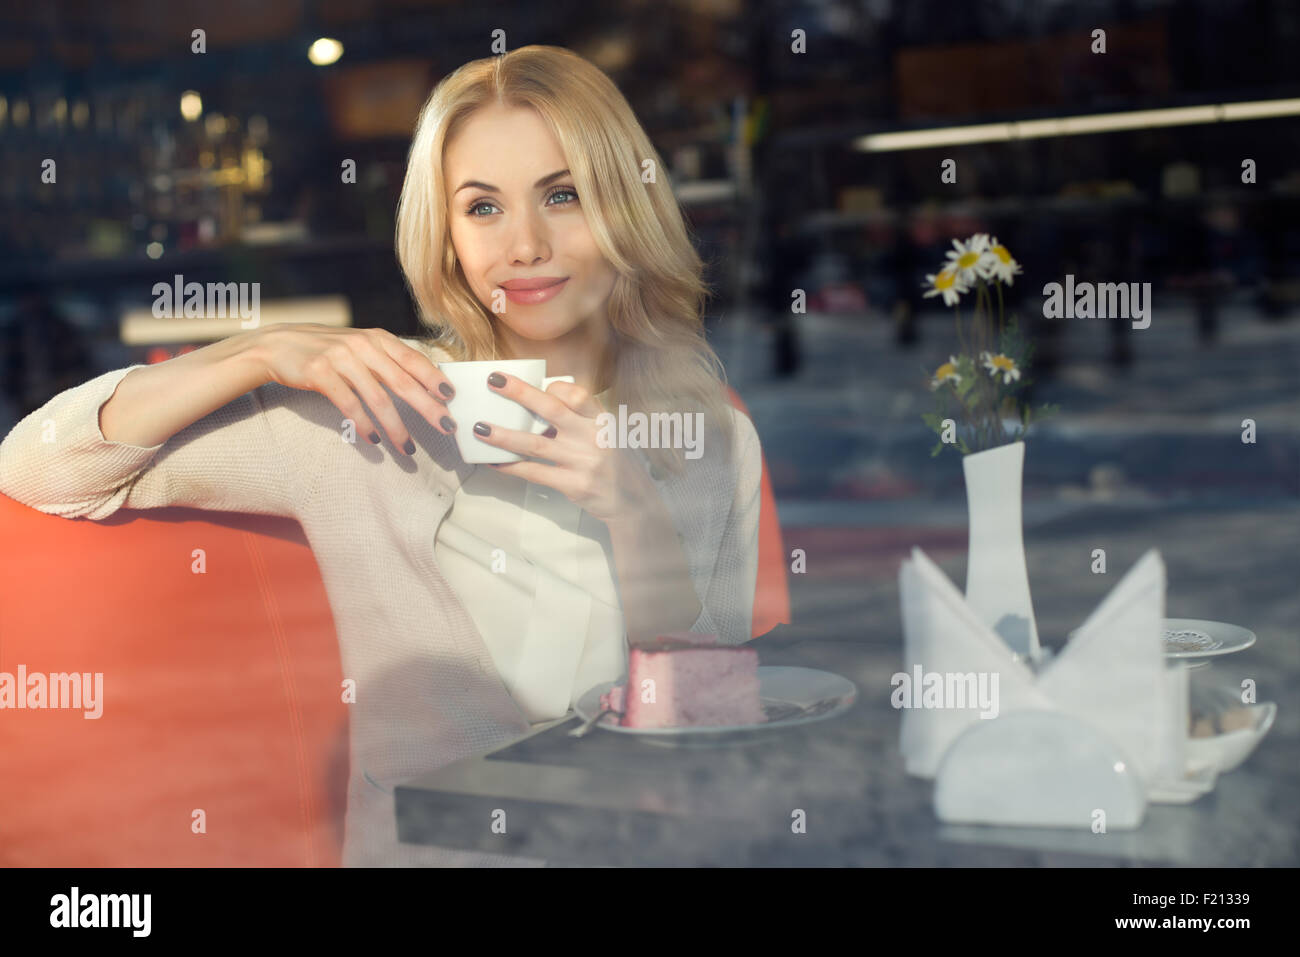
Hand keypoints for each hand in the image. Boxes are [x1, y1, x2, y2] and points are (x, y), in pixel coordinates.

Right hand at [254, 323, 457, 453]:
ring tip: (407, 449)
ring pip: (377, 398)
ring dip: (396, 427)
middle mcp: (363, 345)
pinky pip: (349, 404)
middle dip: (427, 407)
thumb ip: (389, 361)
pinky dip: (363, 424)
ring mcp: (341, 357)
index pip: (414, 360)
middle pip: (403, 381)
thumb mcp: (362, 347)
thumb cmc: (328, 350)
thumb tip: (428, 385)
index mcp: (378, 338)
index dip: (434, 379)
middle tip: (446, 427)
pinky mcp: (320, 372)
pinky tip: (375, 440)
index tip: (452, 399)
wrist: (278, 345)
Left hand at [471, 371, 658, 525]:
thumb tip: (541, 400)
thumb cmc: (615, 463)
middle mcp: (594, 438)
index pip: (576, 394)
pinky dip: (511, 467)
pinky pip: (535, 473)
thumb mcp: (608, 434)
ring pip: (535, 444)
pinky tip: (494, 461)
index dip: (553, 387)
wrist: (634, 503)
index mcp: (602, 420)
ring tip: (479, 428)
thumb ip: (581, 419)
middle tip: (494, 381)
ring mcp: (583, 463)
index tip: (537, 386)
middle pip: (551, 410)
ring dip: (503, 435)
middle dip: (519, 393)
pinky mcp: (573, 485)